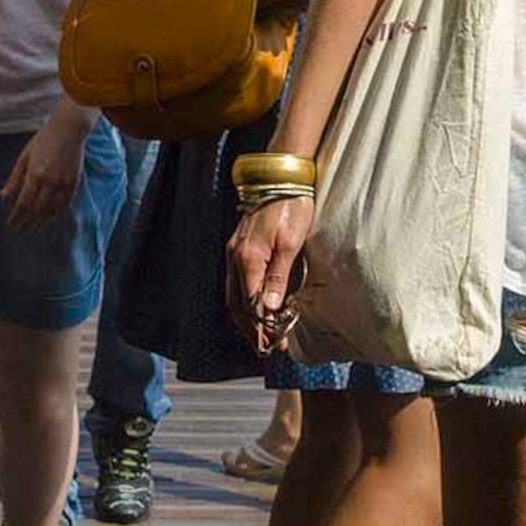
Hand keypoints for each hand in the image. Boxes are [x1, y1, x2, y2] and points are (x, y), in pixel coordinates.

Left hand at [0, 107, 93, 232]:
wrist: (68, 130)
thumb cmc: (43, 140)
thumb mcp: (24, 157)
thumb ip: (14, 178)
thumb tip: (3, 195)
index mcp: (35, 174)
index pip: (23, 203)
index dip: (16, 217)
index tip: (10, 224)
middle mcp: (50, 182)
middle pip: (36, 210)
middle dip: (26, 222)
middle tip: (18, 230)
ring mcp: (63, 184)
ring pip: (50, 211)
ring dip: (40, 222)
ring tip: (31, 228)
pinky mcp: (73, 183)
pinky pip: (64, 205)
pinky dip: (55, 214)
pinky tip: (47, 219)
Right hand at [227, 194, 315, 352]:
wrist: (279, 176)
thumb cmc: (291, 206)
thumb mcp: (291, 243)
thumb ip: (279, 277)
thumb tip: (269, 309)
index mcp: (248, 258)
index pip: (250, 304)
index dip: (261, 328)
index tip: (274, 345)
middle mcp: (235, 257)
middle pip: (236, 304)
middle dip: (250, 329)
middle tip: (266, 348)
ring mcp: (233, 252)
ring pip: (233, 295)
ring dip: (246, 318)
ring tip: (260, 335)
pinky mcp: (238, 247)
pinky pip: (237, 282)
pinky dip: (244, 301)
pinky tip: (256, 308)